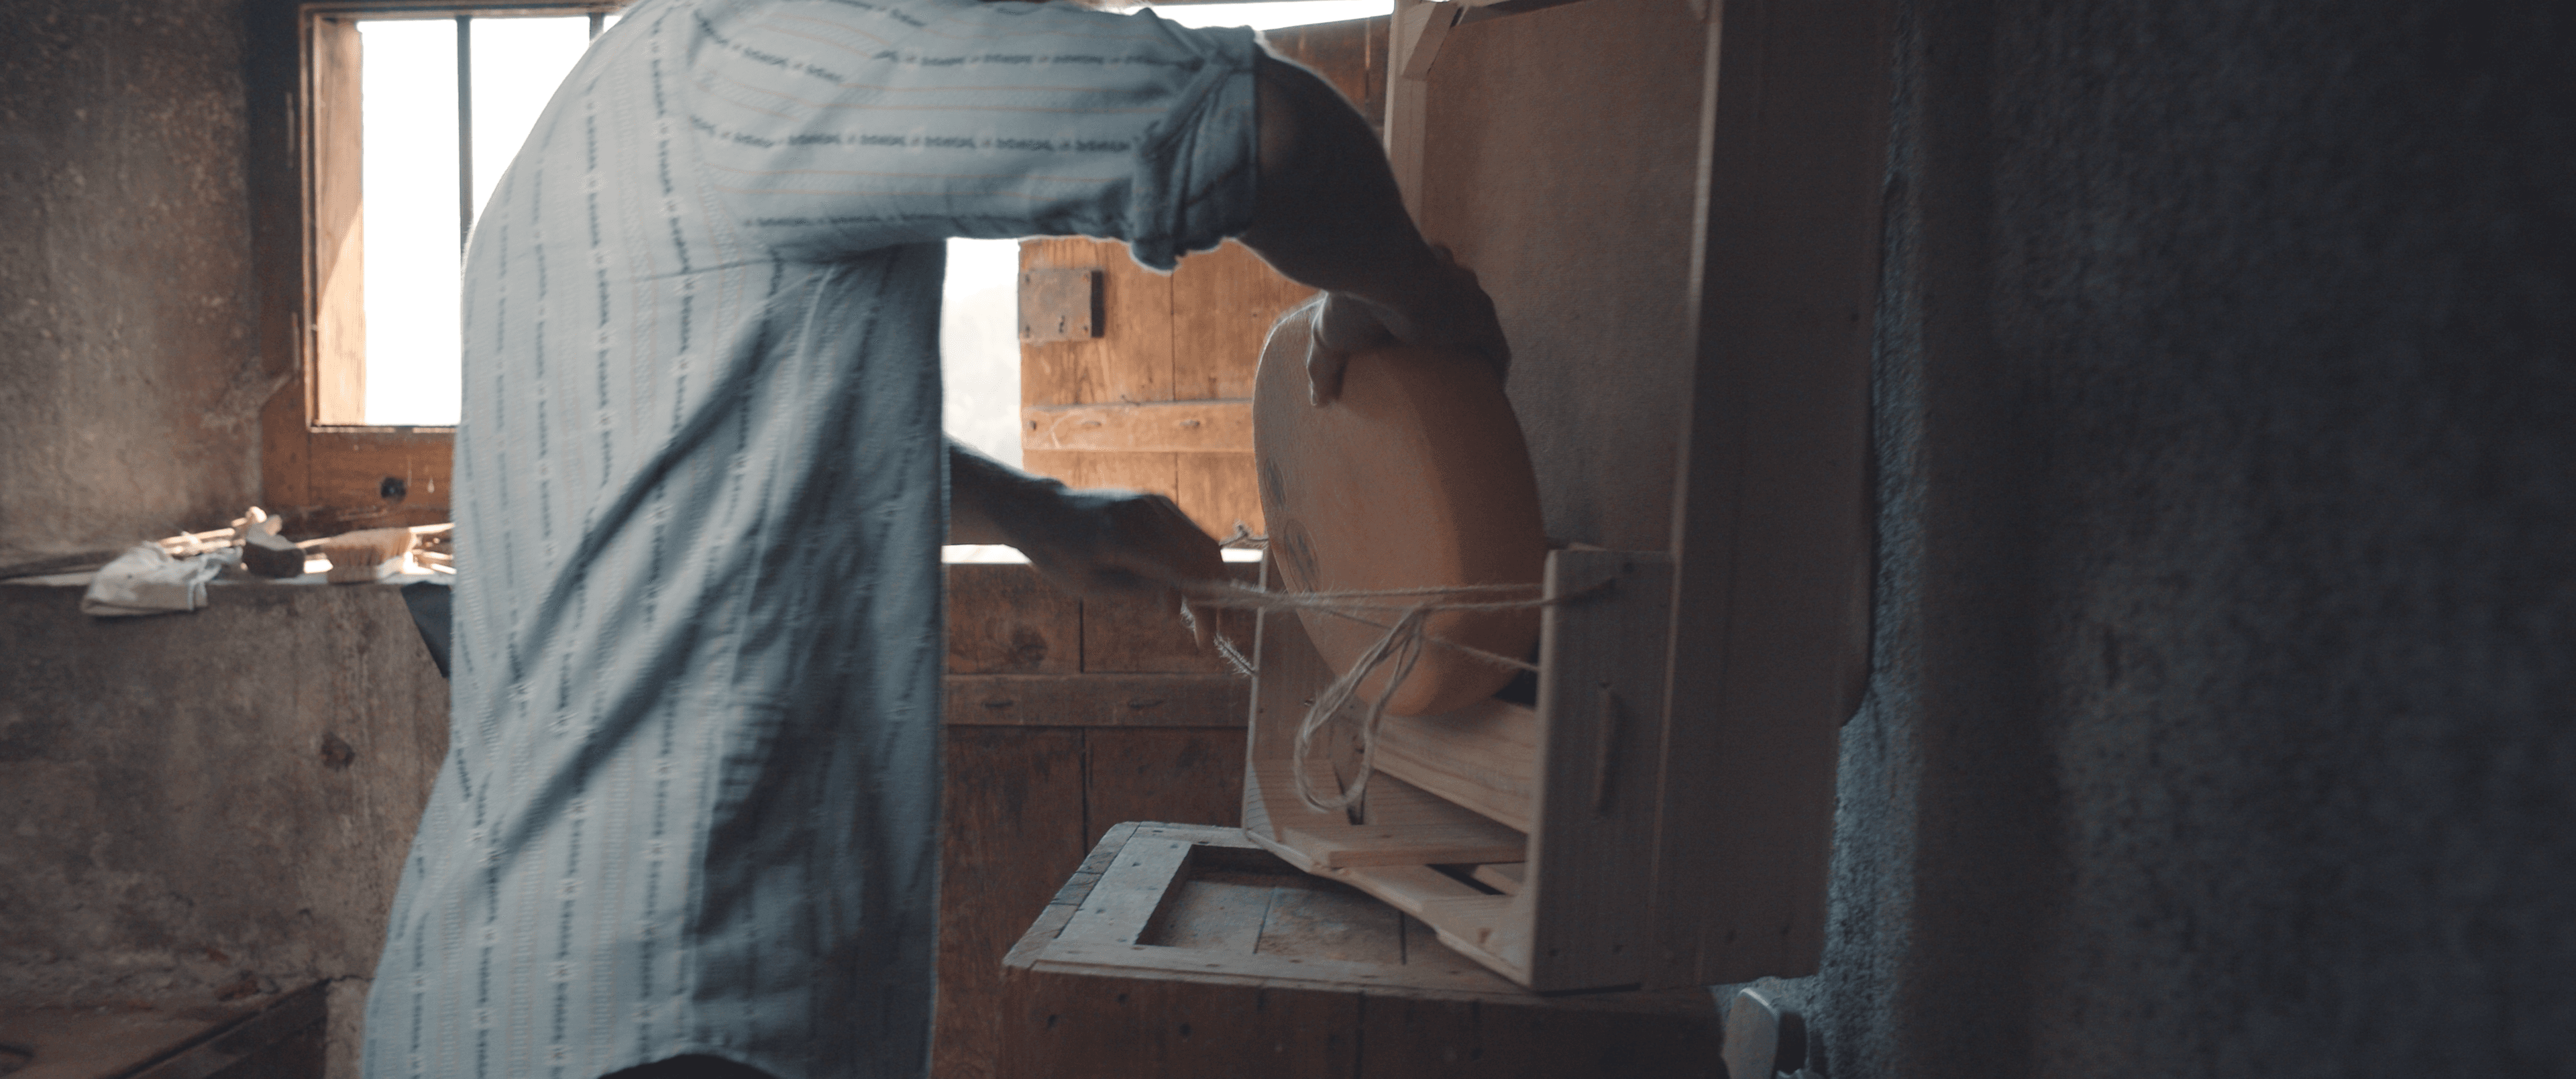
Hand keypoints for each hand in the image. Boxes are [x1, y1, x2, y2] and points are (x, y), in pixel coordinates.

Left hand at [1010, 487, 1226, 641]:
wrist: (1042, 511)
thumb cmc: (1059, 553)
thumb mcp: (1092, 585)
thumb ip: (1138, 589)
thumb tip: (1182, 599)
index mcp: (1127, 536)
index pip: (1184, 571)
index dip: (1205, 605)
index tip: (1209, 636)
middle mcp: (1147, 513)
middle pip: (1202, 556)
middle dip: (1215, 597)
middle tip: (1215, 632)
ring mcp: (1155, 503)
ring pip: (1201, 543)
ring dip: (1208, 581)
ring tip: (1196, 616)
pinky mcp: (1157, 501)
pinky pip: (1188, 533)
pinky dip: (1193, 563)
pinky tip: (1179, 594)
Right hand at [1306, 247, 1509, 404]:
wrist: (1380, 271)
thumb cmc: (1352, 298)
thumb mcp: (1328, 337)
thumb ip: (1323, 368)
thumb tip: (1319, 401)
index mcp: (1412, 276)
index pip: (1430, 297)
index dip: (1430, 325)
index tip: (1421, 352)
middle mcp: (1446, 280)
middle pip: (1461, 314)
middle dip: (1458, 341)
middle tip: (1445, 375)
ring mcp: (1468, 298)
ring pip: (1482, 332)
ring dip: (1479, 359)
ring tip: (1469, 393)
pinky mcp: (1481, 318)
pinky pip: (1497, 350)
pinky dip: (1495, 372)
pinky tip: (1489, 397)